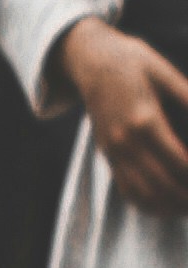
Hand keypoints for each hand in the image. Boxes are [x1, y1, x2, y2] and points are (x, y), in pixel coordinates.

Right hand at [56, 18, 187, 213]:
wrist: (89, 60)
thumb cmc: (131, 61)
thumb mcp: (165, 73)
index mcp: (144, 120)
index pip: (179, 163)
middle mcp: (126, 141)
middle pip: (163, 186)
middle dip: (186, 198)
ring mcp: (114, 151)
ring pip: (144, 194)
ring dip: (170, 207)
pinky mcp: (108, 154)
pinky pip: (127, 190)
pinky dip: (149, 205)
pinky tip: (167, 207)